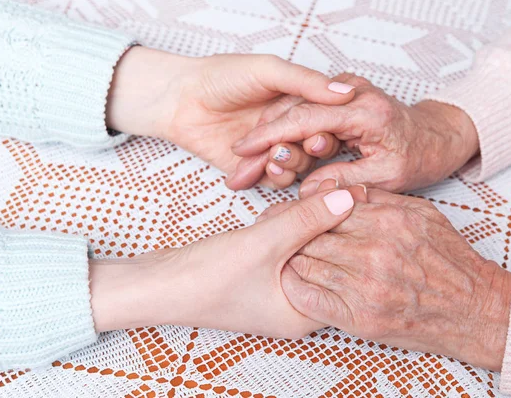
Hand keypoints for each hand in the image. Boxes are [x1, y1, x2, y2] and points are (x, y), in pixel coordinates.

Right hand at [89, 183, 358, 338]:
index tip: (343, 201)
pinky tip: (264, 221)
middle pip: (330, 254)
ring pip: (307, 244)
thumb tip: (349, 197)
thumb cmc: (207, 277)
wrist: (160, 284)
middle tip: (288, 215)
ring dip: (291, 223)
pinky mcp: (268, 274)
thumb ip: (308, 219)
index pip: (347, 271)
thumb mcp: (264, 243)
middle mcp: (301, 305)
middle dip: (311, 226)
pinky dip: (279, 227)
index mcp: (308, 312)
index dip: (345, 232)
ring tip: (268, 221)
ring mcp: (284, 289)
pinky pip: (288, 244)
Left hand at [105, 47, 352, 188]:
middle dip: (304, 150)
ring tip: (266, 157)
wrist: (180, 100)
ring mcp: (274, 149)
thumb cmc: (222, 77)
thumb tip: (345, 92)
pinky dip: (265, 177)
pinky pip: (274, 181)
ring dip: (286, 164)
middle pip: (317, 148)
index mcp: (300, 101)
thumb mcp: (267, 70)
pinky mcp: (256, 170)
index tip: (315, 136)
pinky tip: (246, 169)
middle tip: (283, 147)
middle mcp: (291, 127)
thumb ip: (304, 82)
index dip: (324, 131)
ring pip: (299, 167)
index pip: (326, 121)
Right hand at [231, 73, 478, 195]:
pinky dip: (283, 133)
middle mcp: (351, 93)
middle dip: (261, 141)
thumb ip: (345, 181)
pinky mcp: (338, 99)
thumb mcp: (386, 177)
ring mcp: (344, 92)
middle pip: (291, 112)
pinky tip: (266, 153)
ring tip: (246, 165)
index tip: (242, 151)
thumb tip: (306, 192)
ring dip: (268, 138)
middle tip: (237, 167)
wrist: (435, 136)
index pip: (304, 118)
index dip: (269, 136)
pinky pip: (304, 113)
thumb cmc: (418, 155)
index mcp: (363, 110)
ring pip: (293, 110)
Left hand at [280, 188, 510, 369]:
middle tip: (274, 228)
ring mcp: (365, 288)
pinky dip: (294, 288)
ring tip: (281, 252)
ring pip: (307, 264)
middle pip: (311, 235)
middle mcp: (373, 253)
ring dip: (290, 257)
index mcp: (386, 221)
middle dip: (290, 231)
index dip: (303, 208)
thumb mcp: (422, 213)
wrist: (473, 309)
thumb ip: (381, 199)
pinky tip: (290, 279)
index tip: (291, 209)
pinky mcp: (360, 318)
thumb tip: (342, 189)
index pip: (326, 208)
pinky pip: (310, 300)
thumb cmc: (448, 259)